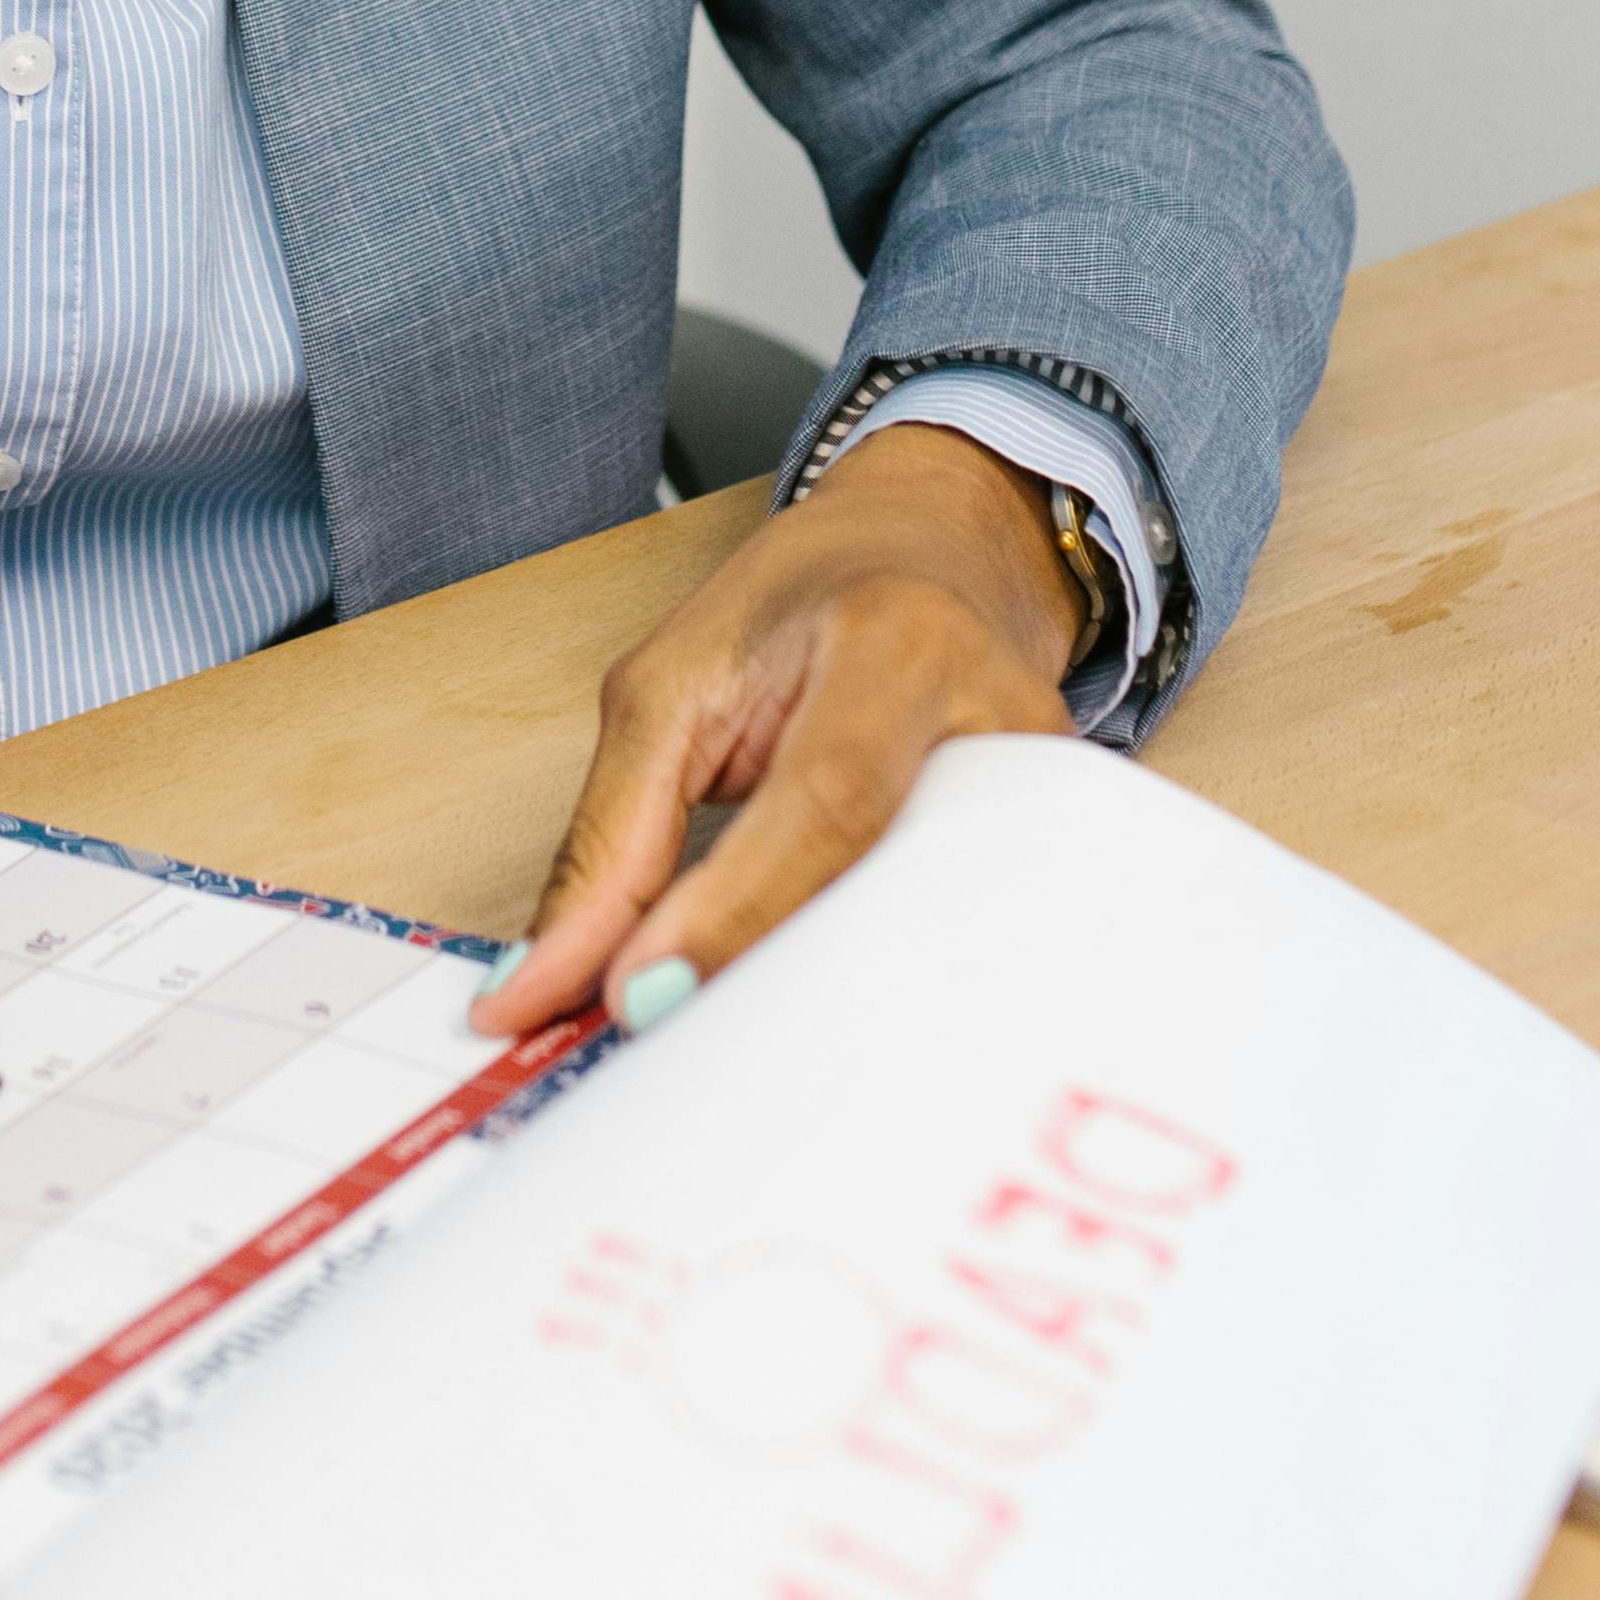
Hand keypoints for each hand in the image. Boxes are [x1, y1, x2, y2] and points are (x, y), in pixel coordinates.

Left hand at [471, 421, 1081, 1043]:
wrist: (939, 556)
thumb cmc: (809, 602)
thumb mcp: (674, 683)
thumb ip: (611, 837)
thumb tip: (542, 985)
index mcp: (901, 645)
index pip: (827, 798)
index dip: (734, 911)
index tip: (638, 997)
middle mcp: (1003, 721)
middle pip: (897, 893)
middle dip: (771, 981)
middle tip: (669, 1040)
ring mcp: (1048, 798)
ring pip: (937, 943)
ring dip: (824, 1005)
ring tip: (733, 1043)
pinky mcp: (1058, 853)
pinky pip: (960, 949)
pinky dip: (874, 995)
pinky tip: (812, 1021)